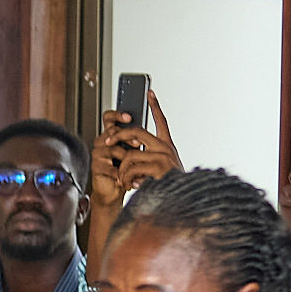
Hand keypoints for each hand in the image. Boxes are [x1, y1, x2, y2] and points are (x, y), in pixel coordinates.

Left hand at [90, 91, 179, 209]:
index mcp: (167, 145)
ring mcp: (162, 156)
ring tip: (122, 180)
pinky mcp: (157, 167)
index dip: (155, 106)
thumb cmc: (171, 185)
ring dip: (121, 169)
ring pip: (130, 154)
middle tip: (107, 140)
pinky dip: (126, 178)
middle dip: (118, 134)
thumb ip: (150, 158)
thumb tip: (130, 155)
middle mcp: (165, 147)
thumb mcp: (163, 168)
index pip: (162, 121)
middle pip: (136, 132)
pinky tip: (131, 185)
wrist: (183, 199)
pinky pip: (132, 168)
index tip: (149, 92)